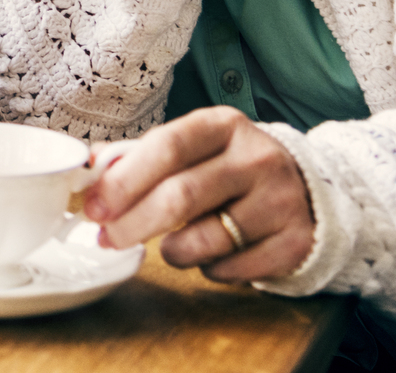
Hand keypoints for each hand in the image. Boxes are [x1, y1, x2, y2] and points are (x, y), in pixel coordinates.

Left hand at [82, 107, 313, 281]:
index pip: (167, 146)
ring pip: (207, 238)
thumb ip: (142, 155)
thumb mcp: (193, 148)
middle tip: (108, 238)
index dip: (125, 178)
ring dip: (173, 251)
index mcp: (222, 125)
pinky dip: (208, 270)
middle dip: (134, 222)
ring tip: (167, 248)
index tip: (93, 206)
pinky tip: (208, 257)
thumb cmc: (230, 168)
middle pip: (182, 195)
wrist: (307, 192)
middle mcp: (256, 157)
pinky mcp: (295, 242)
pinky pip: (234, 269)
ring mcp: (280, 200)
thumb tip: (89, 165)